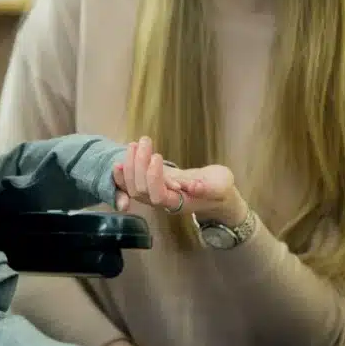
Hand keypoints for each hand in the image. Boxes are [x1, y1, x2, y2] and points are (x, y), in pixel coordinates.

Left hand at [114, 137, 247, 225]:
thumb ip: (208, 188)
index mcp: (180, 203)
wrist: (215, 193)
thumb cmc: (220, 190)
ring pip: (133, 186)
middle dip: (138, 165)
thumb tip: (192, 186)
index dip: (153, 178)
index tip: (157, 157)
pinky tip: (123, 157)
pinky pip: (133, 182)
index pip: (157, 196)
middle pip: (140, 190)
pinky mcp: (152, 185)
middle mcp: (163, 202)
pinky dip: (125, 171)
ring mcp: (155, 194)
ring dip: (130, 165)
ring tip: (134, 144)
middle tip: (144, 142)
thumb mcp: (221, 186)